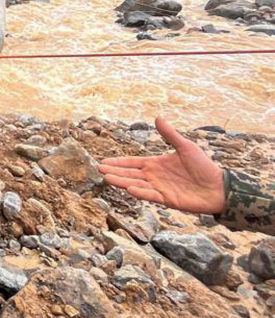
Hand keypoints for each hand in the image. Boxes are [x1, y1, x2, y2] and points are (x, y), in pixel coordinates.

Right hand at [98, 117, 225, 213]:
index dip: (118, 163)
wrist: (218, 186)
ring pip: (136, 185)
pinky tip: (130, 188)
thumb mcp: (185, 146)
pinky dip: (141, 192)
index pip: (132, 163)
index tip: (103, 162)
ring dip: (122, 181)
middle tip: (99, 170)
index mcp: (156, 164)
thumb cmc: (203, 166)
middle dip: (114, 172)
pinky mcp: (168, 200)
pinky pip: (151, 195)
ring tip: (108, 178)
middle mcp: (154, 177)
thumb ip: (170, 134)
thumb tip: (158, 117)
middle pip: (130, 174)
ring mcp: (160, 189)